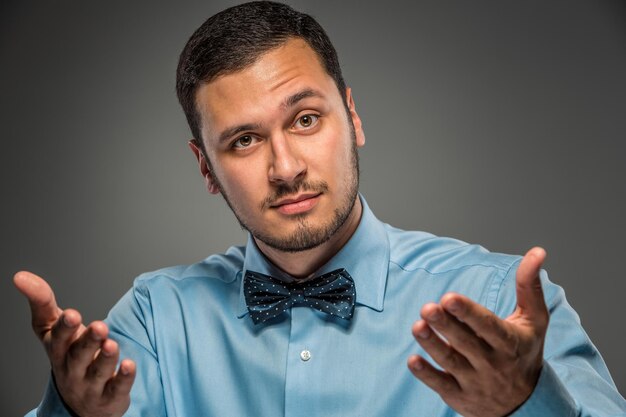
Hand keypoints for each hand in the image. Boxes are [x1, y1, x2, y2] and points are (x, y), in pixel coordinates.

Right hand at [14, 271, 135, 416]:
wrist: (82, 403)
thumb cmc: (68, 355)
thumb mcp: (53, 329)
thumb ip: (42, 302)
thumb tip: (21, 276)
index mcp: (58, 349)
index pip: (57, 337)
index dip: (64, 326)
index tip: (71, 313)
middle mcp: (72, 368)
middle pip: (78, 354)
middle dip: (88, 341)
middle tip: (100, 326)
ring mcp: (90, 384)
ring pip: (98, 371)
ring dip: (106, 358)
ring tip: (112, 343)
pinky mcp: (110, 396)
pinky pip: (116, 388)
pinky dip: (123, 378)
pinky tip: (129, 365)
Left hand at [407, 247, 548, 416]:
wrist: (525, 403)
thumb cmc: (525, 351)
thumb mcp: (534, 320)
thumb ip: (529, 285)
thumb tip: (537, 251)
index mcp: (509, 342)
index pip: (488, 326)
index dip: (468, 313)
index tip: (449, 297)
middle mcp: (492, 363)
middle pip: (466, 343)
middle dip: (446, 326)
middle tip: (427, 308)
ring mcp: (475, 381)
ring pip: (451, 362)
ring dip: (433, 345)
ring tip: (418, 326)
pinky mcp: (460, 396)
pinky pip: (441, 385)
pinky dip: (427, 375)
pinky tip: (412, 360)